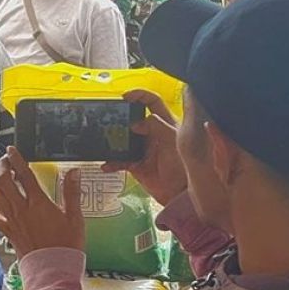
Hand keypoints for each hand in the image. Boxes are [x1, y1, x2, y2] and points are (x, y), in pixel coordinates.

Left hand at [0, 146, 83, 256]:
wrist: (54, 270)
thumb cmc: (67, 244)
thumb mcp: (75, 217)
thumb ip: (72, 193)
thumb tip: (74, 172)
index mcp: (39, 203)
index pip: (24, 174)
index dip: (17, 159)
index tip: (12, 149)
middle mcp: (22, 209)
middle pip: (4, 182)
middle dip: (2, 167)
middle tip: (5, 160)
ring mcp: (13, 220)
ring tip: (2, 177)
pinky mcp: (8, 232)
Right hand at [101, 89, 187, 205]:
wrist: (181, 194)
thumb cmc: (184, 167)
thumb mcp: (173, 142)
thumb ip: (157, 127)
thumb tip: (136, 122)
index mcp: (165, 124)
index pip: (152, 102)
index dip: (140, 95)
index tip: (125, 96)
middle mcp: (152, 134)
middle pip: (132, 118)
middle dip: (120, 116)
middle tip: (109, 117)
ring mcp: (143, 149)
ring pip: (122, 139)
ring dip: (112, 140)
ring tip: (104, 141)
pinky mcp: (135, 164)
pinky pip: (119, 160)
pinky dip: (111, 162)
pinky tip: (106, 165)